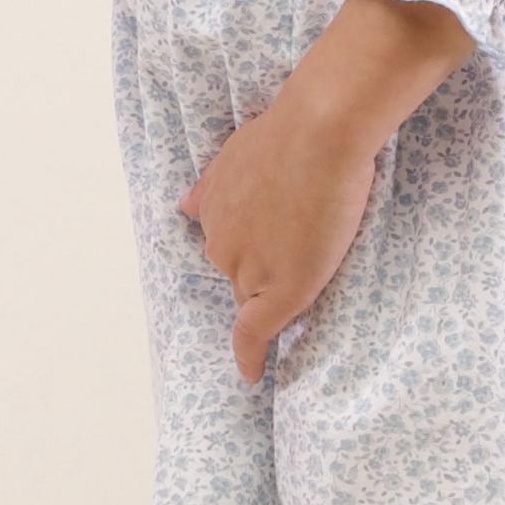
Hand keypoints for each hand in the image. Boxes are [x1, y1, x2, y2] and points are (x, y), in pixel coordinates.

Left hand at [178, 0, 474, 383]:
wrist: (320, 133)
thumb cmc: (294, 129)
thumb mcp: (240, 146)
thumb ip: (217, 182)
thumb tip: (185, 206)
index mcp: (212, 204)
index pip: (228, 241)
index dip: (248, 247)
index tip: (256, 255)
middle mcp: (218, 238)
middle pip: (237, 271)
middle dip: (261, 267)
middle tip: (302, 252)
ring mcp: (244, 268)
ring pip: (253, 297)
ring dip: (271, 297)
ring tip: (308, 288)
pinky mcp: (273, 292)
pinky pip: (253, 335)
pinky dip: (250, 357)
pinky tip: (254, 376)